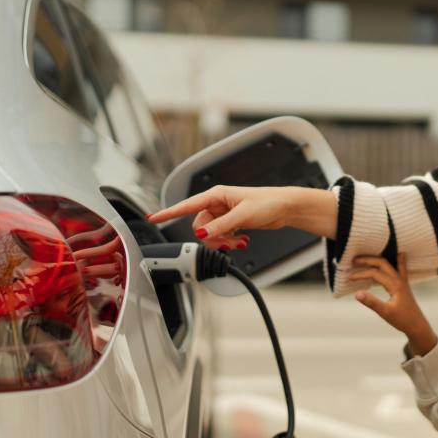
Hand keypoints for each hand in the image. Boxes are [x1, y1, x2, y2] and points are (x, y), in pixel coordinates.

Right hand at [147, 185, 292, 249]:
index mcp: (216, 195)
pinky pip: (221, 236)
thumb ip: (221, 226)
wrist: (285, 207)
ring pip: (211, 234)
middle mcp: (217, 203)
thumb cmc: (268, 202)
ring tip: (240, 241)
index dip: (168, 212)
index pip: (187, 205)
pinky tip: (242, 240)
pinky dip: (230, 241)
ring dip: (223, 242)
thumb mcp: (243, 215)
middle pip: (200, 226)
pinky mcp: (231, 222)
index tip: (153, 218)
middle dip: (212, 238)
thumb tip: (203, 235)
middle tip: (229, 242)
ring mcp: (224, 214)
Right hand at [350, 254, 436, 355]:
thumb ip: (371, 302)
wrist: (418, 325)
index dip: (361, 274)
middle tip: (353, 260)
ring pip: (389, 264)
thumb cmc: (403, 320)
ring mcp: (402, 281)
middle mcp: (399, 279)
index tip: (349, 278)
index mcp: (395, 284)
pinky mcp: (403, 284)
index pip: (374, 273)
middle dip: (367, 260)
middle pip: (382, 263)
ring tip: (366, 258)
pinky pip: (400, 267)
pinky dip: (396, 260)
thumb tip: (357, 293)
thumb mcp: (385, 312)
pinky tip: (397, 254)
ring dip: (377, 259)